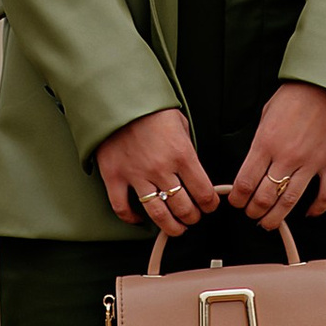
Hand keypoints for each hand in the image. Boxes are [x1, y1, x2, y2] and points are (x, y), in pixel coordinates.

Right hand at [94, 106, 218, 232]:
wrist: (118, 98)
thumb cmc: (150, 109)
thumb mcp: (181, 125)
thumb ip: (188, 150)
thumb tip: (194, 172)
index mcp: (181, 154)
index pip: (203, 192)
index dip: (210, 204)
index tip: (210, 206)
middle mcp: (160, 168)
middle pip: (183, 208)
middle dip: (193, 217)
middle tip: (193, 216)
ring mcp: (136, 175)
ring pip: (158, 214)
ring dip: (171, 226)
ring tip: (176, 227)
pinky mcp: (115, 177)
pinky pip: (122, 208)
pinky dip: (132, 218)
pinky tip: (139, 219)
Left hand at [229, 80, 325, 229]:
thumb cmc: (299, 93)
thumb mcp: (268, 112)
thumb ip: (261, 138)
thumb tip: (255, 160)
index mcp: (266, 142)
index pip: (245, 182)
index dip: (237, 199)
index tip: (236, 202)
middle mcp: (287, 157)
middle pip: (264, 198)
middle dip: (254, 211)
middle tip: (251, 214)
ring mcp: (312, 163)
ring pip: (289, 203)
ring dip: (276, 218)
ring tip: (269, 223)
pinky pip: (324, 196)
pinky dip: (316, 209)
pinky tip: (308, 213)